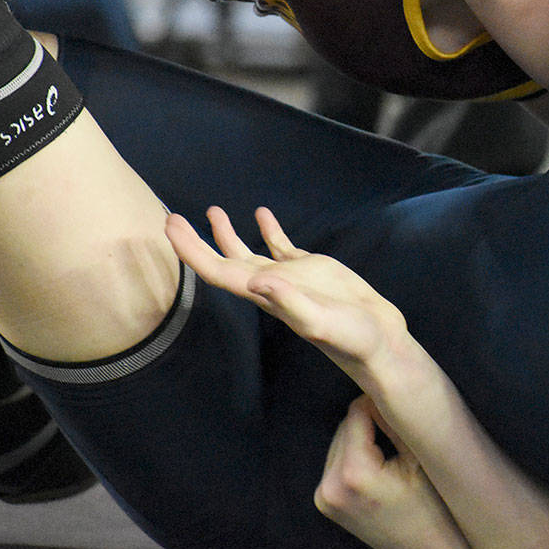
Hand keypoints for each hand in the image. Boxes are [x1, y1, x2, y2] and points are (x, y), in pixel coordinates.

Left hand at [164, 206, 408, 386]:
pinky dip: (268, 229)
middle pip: (222, 260)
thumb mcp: (320, 320)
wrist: (377, 338)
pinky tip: (262, 214)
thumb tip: (257, 281)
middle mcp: (269, 285)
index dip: (191, 250)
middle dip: (196, 241)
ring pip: (248, 252)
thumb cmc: (350, 336)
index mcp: (265, 295)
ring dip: (227, 233)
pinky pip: (280, 246)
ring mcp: (289, 277)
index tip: (171, 227)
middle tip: (173, 217)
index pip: (217, 270)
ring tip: (211, 210)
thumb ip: (290, 302)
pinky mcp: (310, 269)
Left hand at [316, 395, 484, 548]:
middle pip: (346, 425)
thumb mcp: (421, 458)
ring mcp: (325, 498)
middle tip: (401, 437)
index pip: (357, 411)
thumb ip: (395, 421)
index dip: (381, 406)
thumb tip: (379, 387)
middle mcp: (330, 487)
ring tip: (392, 457)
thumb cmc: (437, 507)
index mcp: (353, 474)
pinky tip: (380, 469)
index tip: (400, 410)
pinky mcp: (326, 503)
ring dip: (363, 440)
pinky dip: (356, 456)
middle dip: (371, 424)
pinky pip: (338, 460)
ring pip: (341, 440)